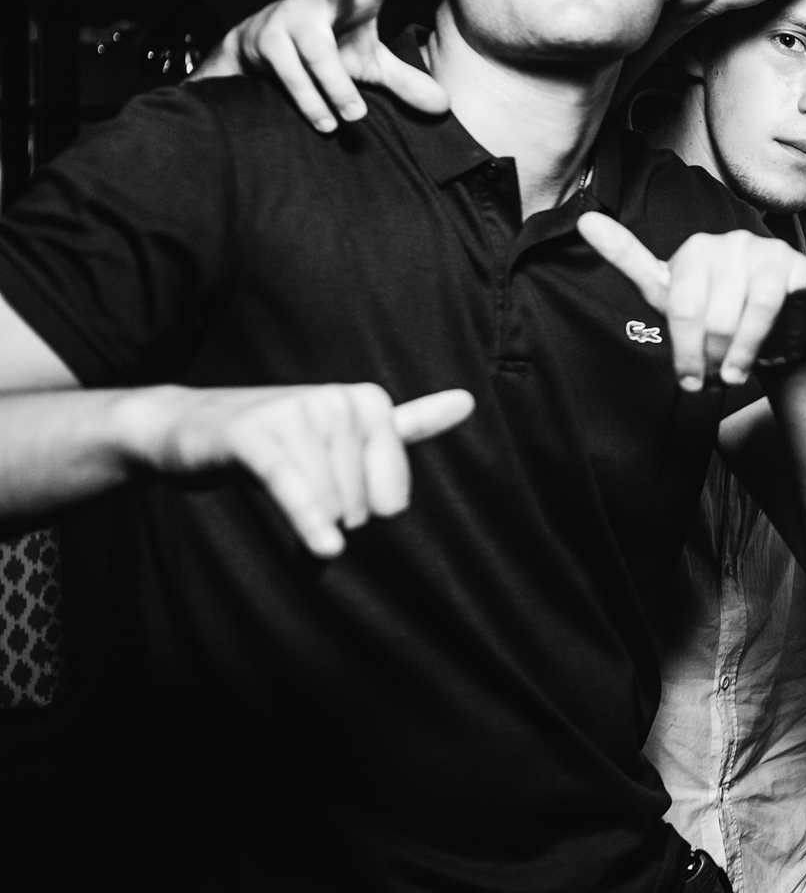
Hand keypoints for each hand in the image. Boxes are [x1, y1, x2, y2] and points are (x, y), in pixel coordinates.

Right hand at [138, 384, 473, 557]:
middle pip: (360, 503)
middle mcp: (336, 400)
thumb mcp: (345, 431)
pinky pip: (293, 488)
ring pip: (329, 503)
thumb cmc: (278, 438)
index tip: (337, 496)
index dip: (364, 512)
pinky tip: (323, 550)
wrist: (188, 427)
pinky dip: (308, 520)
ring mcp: (294, 413)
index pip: (391, 493)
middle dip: (331, 516)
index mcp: (367, 400)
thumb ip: (408, 423)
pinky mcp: (253, 436)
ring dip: (307, 522)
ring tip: (280, 495)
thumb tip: (470, 401)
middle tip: (297, 491)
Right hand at [202, 0, 448, 132]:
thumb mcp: (368, 66)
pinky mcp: (267, 44)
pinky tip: (326, 122)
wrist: (258, 59)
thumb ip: (404, 81)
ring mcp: (292, 18)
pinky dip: (312, 102)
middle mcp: (324, 0)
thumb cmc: (326, 52)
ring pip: (319, 52)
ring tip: (353, 117)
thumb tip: (445, 106)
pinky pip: (295, 75)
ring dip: (337, 86)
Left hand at [577, 213, 805, 389]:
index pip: (681, 307)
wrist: (770, 322)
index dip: (684, 352)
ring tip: (738, 375)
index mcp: (694, 250)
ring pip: (757, 309)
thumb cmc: (714, 306)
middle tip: (713, 383)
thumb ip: (630, 259)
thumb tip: (585, 218)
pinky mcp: (801, 267)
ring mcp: (767, 254)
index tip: (688, 382)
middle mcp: (730, 244)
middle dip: (712, 359)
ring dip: (747, 352)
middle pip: (716, 316)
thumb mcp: (669, 291)